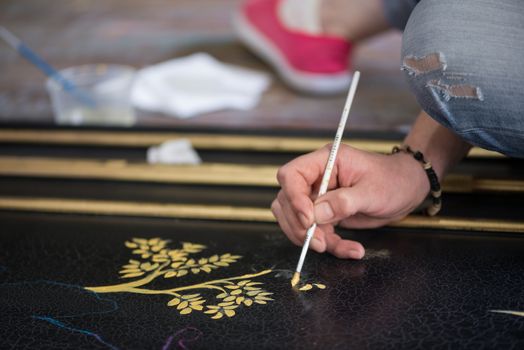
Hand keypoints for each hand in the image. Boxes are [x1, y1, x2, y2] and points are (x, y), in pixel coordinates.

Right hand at [271, 144, 429, 258]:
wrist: (407, 190)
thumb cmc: (394, 181)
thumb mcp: (372, 192)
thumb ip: (343, 202)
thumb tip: (316, 215)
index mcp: (325, 161)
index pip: (292, 175)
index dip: (294, 198)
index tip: (309, 220)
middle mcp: (317, 178)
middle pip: (287, 200)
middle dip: (299, 225)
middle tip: (319, 242)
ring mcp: (319, 197)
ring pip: (296, 220)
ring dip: (311, 238)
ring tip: (333, 247)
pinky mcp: (326, 214)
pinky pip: (317, 233)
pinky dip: (330, 245)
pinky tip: (352, 250)